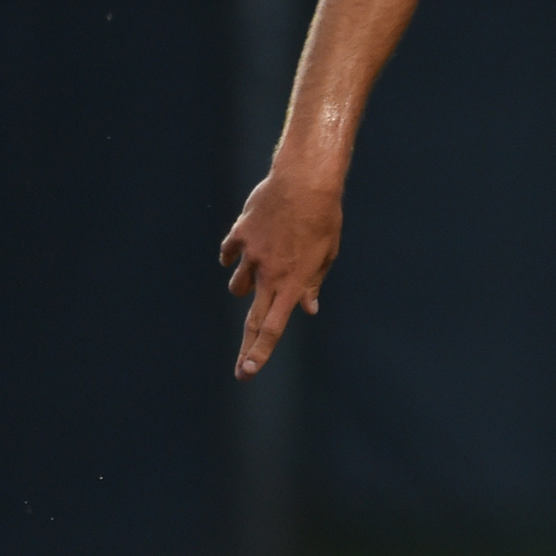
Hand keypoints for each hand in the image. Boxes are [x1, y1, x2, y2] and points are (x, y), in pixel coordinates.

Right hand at [219, 169, 341, 377]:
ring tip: (260, 273)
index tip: (248, 371)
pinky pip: (229, 254)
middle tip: (241, 369)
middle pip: (252, 319)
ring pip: (237, 285)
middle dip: (247, 346)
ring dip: (245, 287)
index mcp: (293, 282)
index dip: (261, 352)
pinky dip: (233, 258)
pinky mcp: (239, 234)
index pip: (273, 326)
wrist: (305, 183)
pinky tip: (242, 253)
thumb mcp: (327, 254)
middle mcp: (268, 274)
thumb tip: (308, 308)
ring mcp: (250, 255)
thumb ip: (313, 283)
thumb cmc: (324, 219)